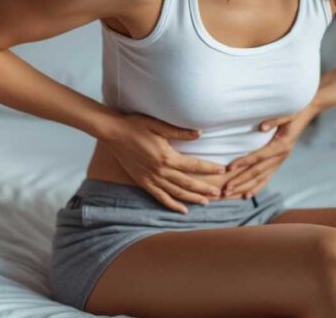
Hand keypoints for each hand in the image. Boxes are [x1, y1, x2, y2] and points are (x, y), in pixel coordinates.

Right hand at [102, 112, 225, 213]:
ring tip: (205, 202)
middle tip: (219, 193)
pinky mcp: (143, 182)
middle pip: (188, 183)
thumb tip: (199, 134)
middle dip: (204, 188)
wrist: (114, 133)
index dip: (209, 168)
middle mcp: (161, 171)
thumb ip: (180, 132)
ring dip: (192, 198)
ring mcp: (151, 178)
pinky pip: (160, 197)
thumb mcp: (158, 125)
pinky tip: (183, 210)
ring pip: (176, 193)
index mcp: (167, 156)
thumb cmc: (136, 125)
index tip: (222, 170)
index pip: (194, 165)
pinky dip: (172, 205)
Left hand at [220, 102, 323, 198]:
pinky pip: (266, 178)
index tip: (228, 168)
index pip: (258, 156)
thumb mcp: (287, 112)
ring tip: (230, 193)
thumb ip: (275, 120)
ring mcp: (281, 160)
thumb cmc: (294, 110)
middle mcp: (281, 156)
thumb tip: (262, 127)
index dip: (243, 162)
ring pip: (261, 178)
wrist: (306, 111)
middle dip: (240, 181)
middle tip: (225, 189)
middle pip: (257, 172)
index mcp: (281, 145)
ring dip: (245, 187)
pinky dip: (256, 187)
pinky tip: (247, 195)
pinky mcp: (279, 161)